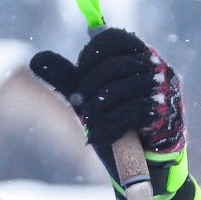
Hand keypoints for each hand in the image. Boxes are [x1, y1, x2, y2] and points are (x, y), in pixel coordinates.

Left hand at [29, 28, 187, 199]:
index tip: (80, 77)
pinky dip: (106, 126)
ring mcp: (163, 89)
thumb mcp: (88, 98)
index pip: (112, 38)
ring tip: (88, 123)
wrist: (141, 162)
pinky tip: (96, 136)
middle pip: (112, 65)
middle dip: (87, 87)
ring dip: (95, 110)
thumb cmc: (116, 123)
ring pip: (118, 90)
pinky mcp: (164, 113)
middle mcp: (155, 66)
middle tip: (77, 104)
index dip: (89, 56)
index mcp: (137, 55)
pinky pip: (129, 112)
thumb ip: (66, 78)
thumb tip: (36, 58)